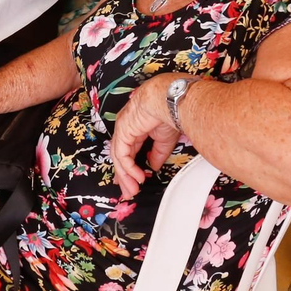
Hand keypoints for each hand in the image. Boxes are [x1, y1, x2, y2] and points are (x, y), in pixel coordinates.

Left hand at [109, 73, 192, 199]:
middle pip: (120, 155)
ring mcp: (123, 128)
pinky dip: (128, 168)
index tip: (132, 181)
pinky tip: (137, 178)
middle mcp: (126, 128)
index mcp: (136, 126)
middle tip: (128, 191)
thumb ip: (157, 153)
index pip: (128, 150)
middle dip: (124, 176)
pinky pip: (122, 155)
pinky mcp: (123, 131)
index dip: (129, 166)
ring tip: (132, 190)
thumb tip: (153, 166)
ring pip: (118, 157)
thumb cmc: (171, 110)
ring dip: (125, 176)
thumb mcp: (165, 139)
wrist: (171, 98)